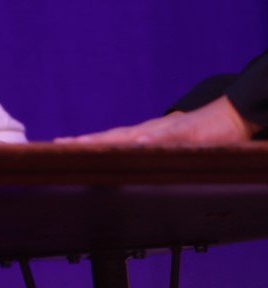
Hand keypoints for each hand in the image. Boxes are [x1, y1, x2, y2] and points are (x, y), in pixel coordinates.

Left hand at [59, 96, 254, 144]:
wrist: (231, 116)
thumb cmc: (196, 134)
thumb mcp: (166, 148)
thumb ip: (147, 156)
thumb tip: (125, 171)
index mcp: (140, 137)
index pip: (105, 141)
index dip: (82, 145)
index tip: (56, 148)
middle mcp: (146, 131)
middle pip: (109, 137)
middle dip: (84, 142)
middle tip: (59, 146)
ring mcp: (165, 130)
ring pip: (131, 136)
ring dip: (107, 141)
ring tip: (84, 145)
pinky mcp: (187, 133)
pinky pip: (167, 138)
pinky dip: (152, 141)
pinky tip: (139, 145)